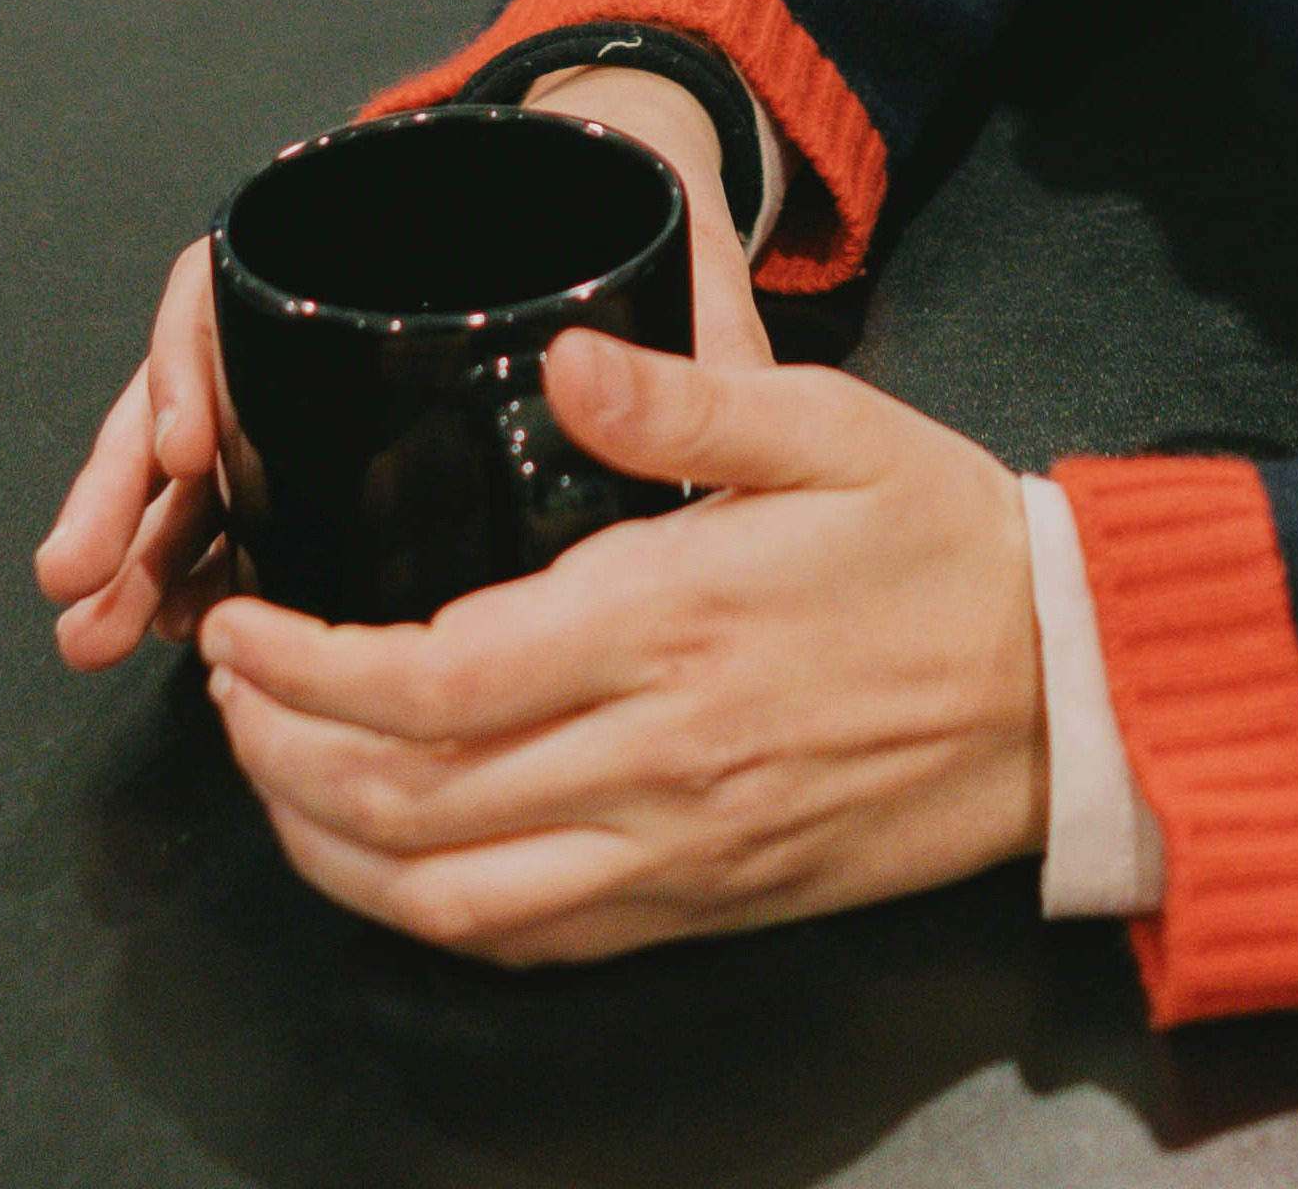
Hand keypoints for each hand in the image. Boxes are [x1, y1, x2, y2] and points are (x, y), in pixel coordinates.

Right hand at [31, 72, 762, 672]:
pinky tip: (176, 634)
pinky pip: (236, 512)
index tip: (193, 447)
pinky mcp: (333, 465)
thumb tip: (649, 375)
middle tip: (82, 577)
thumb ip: (677, 333)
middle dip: (128, 492)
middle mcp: (323, 320)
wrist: (640, 222)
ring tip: (95, 630)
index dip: (201, 364)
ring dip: (139, 548)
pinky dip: (193, 569)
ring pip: (195, 465)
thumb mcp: (669, 271)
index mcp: (372, 255)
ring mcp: (318, 392)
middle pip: (192, 391)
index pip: (240, 291)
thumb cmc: (641, 242)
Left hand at [194, 329, 1043, 963]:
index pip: (432, 682)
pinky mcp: (703, 904)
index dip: (305, 670)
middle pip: (410, 802)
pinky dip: (431, 912)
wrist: (1068, 692)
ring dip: (334, 849)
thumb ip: (681, 394)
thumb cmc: (944, 548)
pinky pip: (535, 941)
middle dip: (282, 755)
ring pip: (451, 897)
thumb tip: (565, 355)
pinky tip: (387, 858)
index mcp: (669, 626)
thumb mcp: (828, 426)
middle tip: (229, 696)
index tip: (245, 629)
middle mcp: (657, 760)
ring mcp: (679, 851)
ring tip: (277, 774)